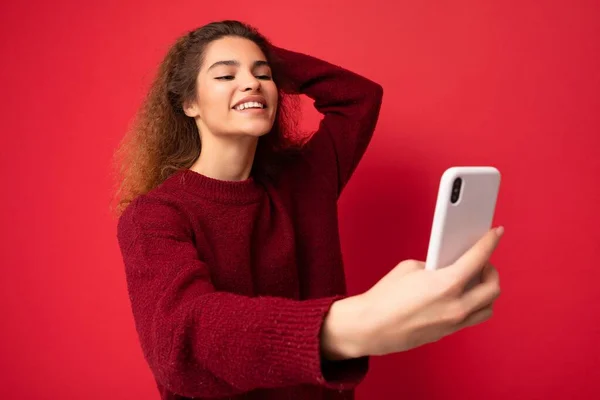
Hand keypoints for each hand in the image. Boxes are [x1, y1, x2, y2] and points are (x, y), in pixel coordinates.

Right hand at [321, 227, 502, 358]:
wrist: (372, 326)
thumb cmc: (386, 298)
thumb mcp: (410, 268)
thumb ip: (434, 266)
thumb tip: (445, 267)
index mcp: (447, 284)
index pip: (478, 258)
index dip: (490, 242)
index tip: (496, 234)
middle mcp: (456, 305)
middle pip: (493, 287)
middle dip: (491, 270)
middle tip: (481, 261)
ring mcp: (454, 322)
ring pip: (488, 307)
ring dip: (487, 291)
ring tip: (475, 281)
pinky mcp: (448, 332)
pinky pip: (473, 317)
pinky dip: (475, 305)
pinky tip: (464, 296)